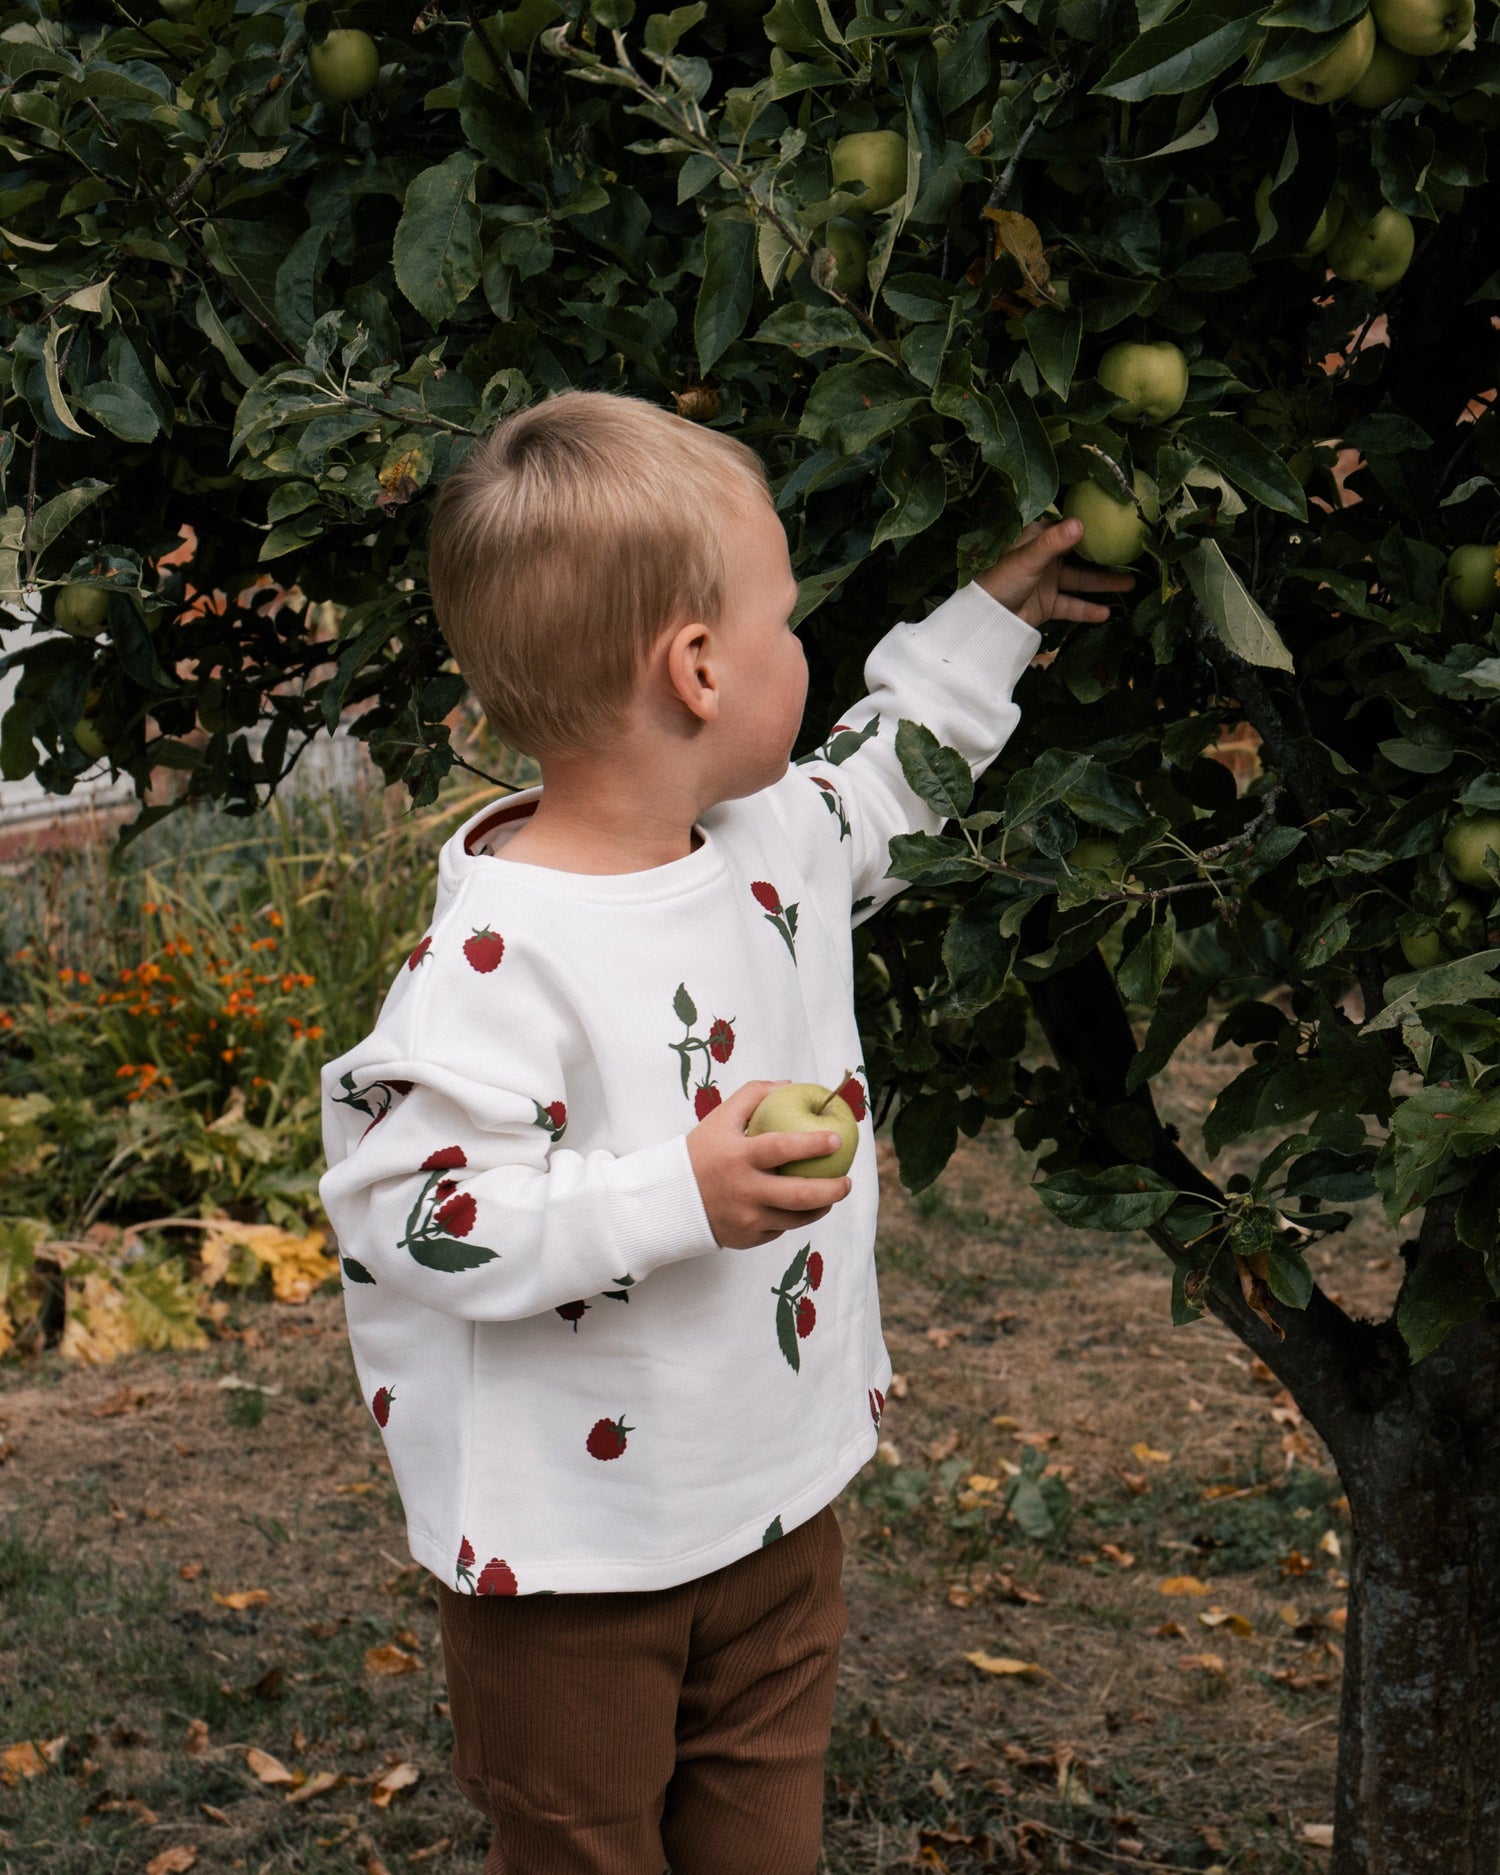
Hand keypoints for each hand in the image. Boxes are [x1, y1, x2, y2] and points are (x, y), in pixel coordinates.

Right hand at [686, 1080, 852, 1249]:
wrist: (671, 1198)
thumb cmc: (701, 1152)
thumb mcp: (721, 1118)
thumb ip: (753, 1095)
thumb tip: (790, 1085)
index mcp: (739, 1157)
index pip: (782, 1148)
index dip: (813, 1144)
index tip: (837, 1139)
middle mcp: (744, 1190)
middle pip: (800, 1195)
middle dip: (833, 1189)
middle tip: (847, 1180)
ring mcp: (747, 1218)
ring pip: (798, 1218)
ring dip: (822, 1207)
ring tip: (833, 1195)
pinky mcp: (748, 1238)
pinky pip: (782, 1229)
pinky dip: (795, 1218)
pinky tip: (803, 1207)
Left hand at [972, 517, 1135, 628]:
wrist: (985, 620)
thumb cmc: (1001, 580)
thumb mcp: (1028, 558)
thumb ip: (1054, 542)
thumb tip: (1081, 523)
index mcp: (1037, 540)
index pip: (1065, 527)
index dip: (1087, 524)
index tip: (1114, 520)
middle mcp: (1044, 559)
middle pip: (1079, 556)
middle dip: (1104, 557)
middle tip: (1132, 555)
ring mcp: (1047, 583)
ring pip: (1080, 581)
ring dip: (1103, 584)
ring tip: (1131, 584)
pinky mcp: (1047, 606)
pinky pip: (1071, 606)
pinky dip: (1087, 610)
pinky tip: (1105, 613)